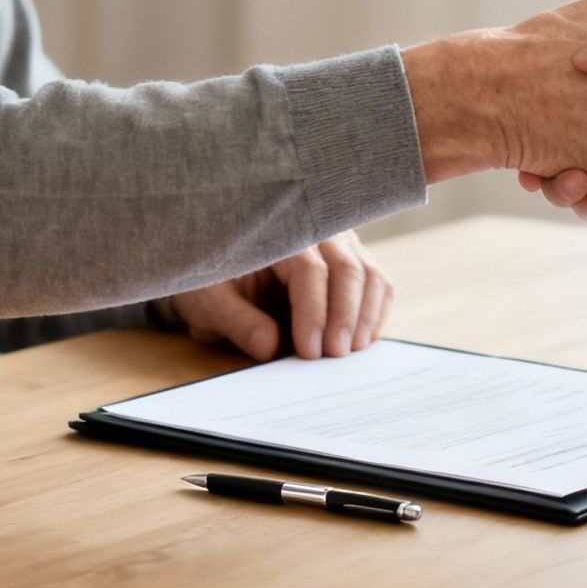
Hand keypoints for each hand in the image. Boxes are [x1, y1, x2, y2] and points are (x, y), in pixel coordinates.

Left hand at [155, 231, 393, 361]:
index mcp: (276, 234)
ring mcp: (338, 242)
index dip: (314, 312)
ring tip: (350, 352)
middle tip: (336, 356)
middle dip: (345, 316)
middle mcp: (315, 231)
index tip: (310, 350)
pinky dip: (375, 311)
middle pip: (347, 268)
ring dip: (365, 316)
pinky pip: (377, 282)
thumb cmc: (213, 282)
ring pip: (369, 274)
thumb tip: (271, 347)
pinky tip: (363, 339)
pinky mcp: (352, 259)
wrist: (220, 267)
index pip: (308, 270)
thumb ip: (237, 321)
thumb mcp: (209, 302)